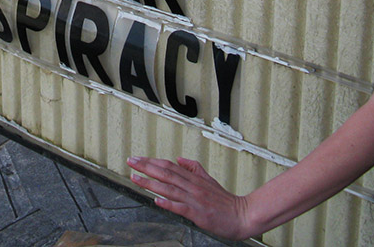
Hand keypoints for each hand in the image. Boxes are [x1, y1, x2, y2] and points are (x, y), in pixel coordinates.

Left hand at [127, 156, 252, 239]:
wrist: (242, 215)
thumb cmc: (225, 201)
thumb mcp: (208, 179)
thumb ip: (194, 168)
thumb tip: (179, 159)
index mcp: (194, 178)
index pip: (169, 166)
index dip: (152, 161)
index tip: (138, 158)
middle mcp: (192, 186)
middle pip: (166, 173)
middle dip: (146, 167)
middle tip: (131, 162)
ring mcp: (195, 199)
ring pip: (169, 188)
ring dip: (150, 183)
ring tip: (135, 178)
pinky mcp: (198, 213)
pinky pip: (181, 207)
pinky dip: (168, 203)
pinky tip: (156, 200)